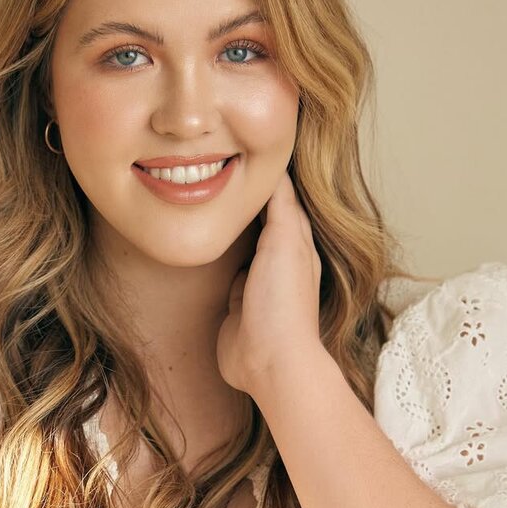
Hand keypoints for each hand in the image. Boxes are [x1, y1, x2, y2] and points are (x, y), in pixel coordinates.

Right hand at [216, 171, 322, 395]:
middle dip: (249, 199)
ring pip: (244, 245)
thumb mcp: (284, 242)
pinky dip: (221, 257)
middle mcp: (279, 260)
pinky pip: (228, 272)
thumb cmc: (281, 302)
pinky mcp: (237, 304)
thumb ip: (281, 206)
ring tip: (215, 200)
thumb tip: (276, 170)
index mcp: (297, 242)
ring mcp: (258, 282)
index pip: (283, 198)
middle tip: (225, 169)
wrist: (269, 359)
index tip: (249, 148)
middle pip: (263, 219)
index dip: (269, 175)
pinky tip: (209, 246)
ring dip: (233, 228)